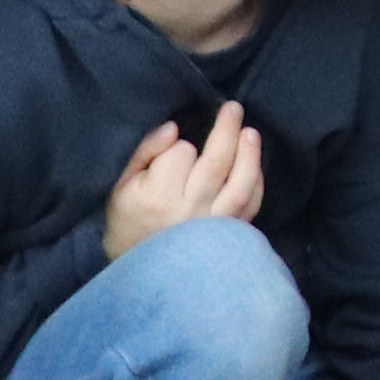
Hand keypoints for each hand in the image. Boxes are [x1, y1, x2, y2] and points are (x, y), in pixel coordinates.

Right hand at [104, 103, 263, 258]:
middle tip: (233, 107)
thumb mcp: (122, 185)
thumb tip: (174, 128)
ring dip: (250, 154)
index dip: (179, 147)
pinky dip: (256, 183)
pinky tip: (254, 166)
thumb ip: (146, 152)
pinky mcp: (229, 235)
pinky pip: (250, 205)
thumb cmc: (128, 222)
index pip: (181, 154)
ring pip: (240, 184)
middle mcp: (189, 210)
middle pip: (217, 163)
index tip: (173, 151)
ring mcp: (213, 224)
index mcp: (158, 197)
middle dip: (227, 129)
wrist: (140, 272)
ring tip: (250, 132)